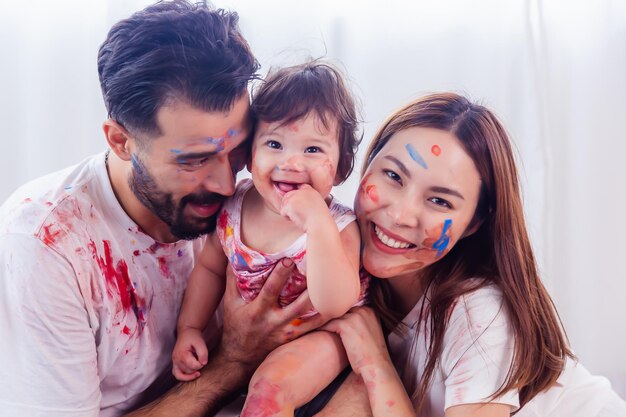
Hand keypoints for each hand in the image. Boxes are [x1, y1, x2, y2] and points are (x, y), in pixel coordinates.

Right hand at [172, 328, 208, 380]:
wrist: (187, 332)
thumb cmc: (193, 336)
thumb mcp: (200, 342)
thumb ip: (203, 353)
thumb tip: (204, 363)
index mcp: (182, 354)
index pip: (193, 366)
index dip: (201, 363)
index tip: (203, 357)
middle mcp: (176, 359)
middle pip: (189, 371)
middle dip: (197, 367)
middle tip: (200, 358)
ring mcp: (174, 362)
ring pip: (183, 374)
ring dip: (192, 371)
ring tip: (197, 364)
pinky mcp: (175, 363)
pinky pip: (177, 375)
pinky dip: (184, 377)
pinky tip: (193, 374)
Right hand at [213, 259, 328, 376]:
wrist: (240, 358)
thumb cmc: (235, 325)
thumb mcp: (230, 303)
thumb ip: (233, 279)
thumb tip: (234, 255)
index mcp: (258, 311)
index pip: (270, 291)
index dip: (279, 275)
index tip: (289, 259)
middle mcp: (274, 322)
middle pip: (296, 306)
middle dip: (308, 290)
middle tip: (320, 271)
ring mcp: (286, 332)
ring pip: (309, 319)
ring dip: (322, 304)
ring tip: (335, 287)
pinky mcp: (294, 338)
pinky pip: (312, 328)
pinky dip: (324, 317)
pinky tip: (337, 305)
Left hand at [280, 184, 329, 231]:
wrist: (319, 224)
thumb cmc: (319, 219)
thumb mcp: (316, 204)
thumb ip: (306, 199)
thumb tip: (295, 202)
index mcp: (310, 190)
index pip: (298, 188)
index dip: (296, 198)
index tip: (301, 207)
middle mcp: (302, 191)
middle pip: (288, 196)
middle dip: (290, 206)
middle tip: (300, 214)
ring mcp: (295, 197)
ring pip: (284, 204)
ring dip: (289, 212)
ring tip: (300, 217)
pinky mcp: (289, 204)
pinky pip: (283, 212)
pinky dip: (288, 218)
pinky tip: (297, 220)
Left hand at [321, 306, 391, 373]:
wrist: (376, 367)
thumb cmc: (371, 355)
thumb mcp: (368, 334)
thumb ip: (358, 324)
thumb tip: (342, 322)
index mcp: (371, 311)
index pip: (349, 309)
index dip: (340, 317)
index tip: (331, 323)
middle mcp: (364, 310)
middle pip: (341, 310)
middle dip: (332, 318)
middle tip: (320, 325)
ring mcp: (356, 317)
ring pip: (334, 316)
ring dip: (325, 323)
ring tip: (316, 328)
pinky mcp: (347, 325)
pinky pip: (329, 324)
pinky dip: (322, 329)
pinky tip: (317, 334)